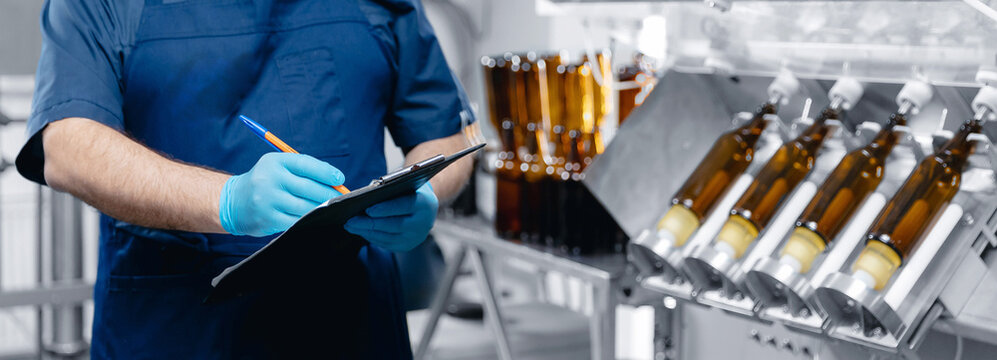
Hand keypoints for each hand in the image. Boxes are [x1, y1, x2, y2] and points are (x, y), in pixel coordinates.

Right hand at [219, 153, 343, 235]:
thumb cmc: (267, 182)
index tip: (340, 179)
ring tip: (330, 209)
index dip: (326, 172)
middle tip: (340, 198)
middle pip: (308, 187)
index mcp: (275, 162)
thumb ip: (304, 172)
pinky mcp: (267, 218)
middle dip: (328, 193)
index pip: (305, 164)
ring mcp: (267, 200)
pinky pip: (295, 221)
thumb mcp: (279, 168)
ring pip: (304, 206)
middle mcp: (269, 179)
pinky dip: (308, 220)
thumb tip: (335, 182)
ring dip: (320, 208)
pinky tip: (316, 219)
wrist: (234, 202)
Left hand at [345, 183, 437, 251]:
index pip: (405, 206)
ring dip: (367, 232)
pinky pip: (387, 244)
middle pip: (395, 225)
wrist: (426, 208)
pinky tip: (360, 231)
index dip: (386, 208)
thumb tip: (365, 196)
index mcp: (425, 203)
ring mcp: (416, 237)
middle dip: (371, 223)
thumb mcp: (404, 185)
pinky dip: (372, 237)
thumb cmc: (409, 192)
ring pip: (389, 237)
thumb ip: (390, 189)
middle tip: (351, 220)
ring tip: (351, 226)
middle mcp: (424, 222)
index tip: (368, 210)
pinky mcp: (408, 246)